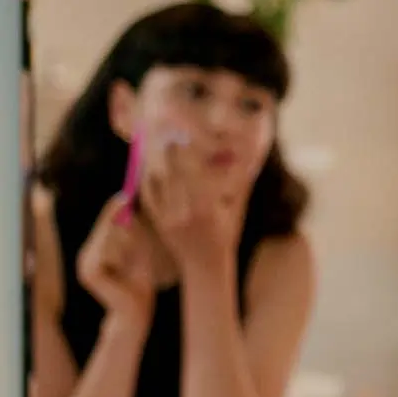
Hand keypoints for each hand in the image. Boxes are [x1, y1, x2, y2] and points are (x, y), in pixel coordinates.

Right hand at [76, 195, 156, 318]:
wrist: (136, 311)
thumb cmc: (139, 283)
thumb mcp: (138, 253)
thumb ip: (132, 234)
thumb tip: (132, 209)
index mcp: (96, 252)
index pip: (104, 226)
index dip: (113, 210)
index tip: (125, 194)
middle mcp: (87, 256)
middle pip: (103, 228)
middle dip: (114, 213)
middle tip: (126, 197)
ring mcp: (85, 264)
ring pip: (106, 236)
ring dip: (122, 236)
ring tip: (129, 243)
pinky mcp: (90, 272)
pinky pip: (106, 249)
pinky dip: (118, 248)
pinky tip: (125, 256)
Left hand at [140, 133, 242, 274]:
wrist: (205, 265)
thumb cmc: (227, 235)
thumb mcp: (236, 210)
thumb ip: (240, 184)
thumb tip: (248, 158)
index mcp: (205, 209)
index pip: (191, 173)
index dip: (186, 152)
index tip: (185, 135)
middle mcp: (183, 213)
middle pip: (171, 174)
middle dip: (169, 151)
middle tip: (168, 131)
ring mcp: (167, 218)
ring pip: (156, 182)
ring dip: (155, 160)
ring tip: (157, 142)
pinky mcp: (158, 221)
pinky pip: (149, 194)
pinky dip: (148, 177)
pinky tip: (150, 164)